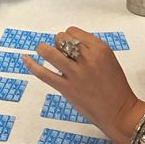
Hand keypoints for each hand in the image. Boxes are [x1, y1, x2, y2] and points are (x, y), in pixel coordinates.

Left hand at [22, 27, 141, 143]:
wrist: (119, 111)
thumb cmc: (115, 87)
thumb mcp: (109, 60)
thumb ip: (91, 50)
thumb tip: (68, 44)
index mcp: (100, 49)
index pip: (74, 32)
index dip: (69, 37)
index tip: (70, 45)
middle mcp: (87, 58)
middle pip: (61, 39)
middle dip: (58, 43)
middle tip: (62, 53)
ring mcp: (75, 74)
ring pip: (50, 52)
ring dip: (43, 49)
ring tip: (42, 50)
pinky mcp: (66, 88)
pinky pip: (44, 73)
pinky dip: (32, 65)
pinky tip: (25, 58)